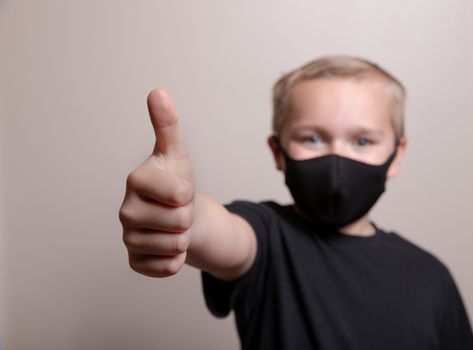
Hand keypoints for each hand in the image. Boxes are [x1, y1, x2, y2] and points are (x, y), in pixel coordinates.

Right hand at [119, 89, 194, 276]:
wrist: (179, 215)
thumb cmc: (177, 183)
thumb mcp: (176, 152)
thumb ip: (167, 124)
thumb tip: (158, 91)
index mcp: (136, 180)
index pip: (180, 193)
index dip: (188, 192)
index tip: (178, 188)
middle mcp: (126, 210)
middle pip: (180, 221)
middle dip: (187, 216)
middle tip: (177, 209)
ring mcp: (129, 238)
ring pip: (176, 245)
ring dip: (183, 237)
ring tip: (173, 225)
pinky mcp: (135, 261)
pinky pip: (168, 268)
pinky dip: (177, 259)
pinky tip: (167, 244)